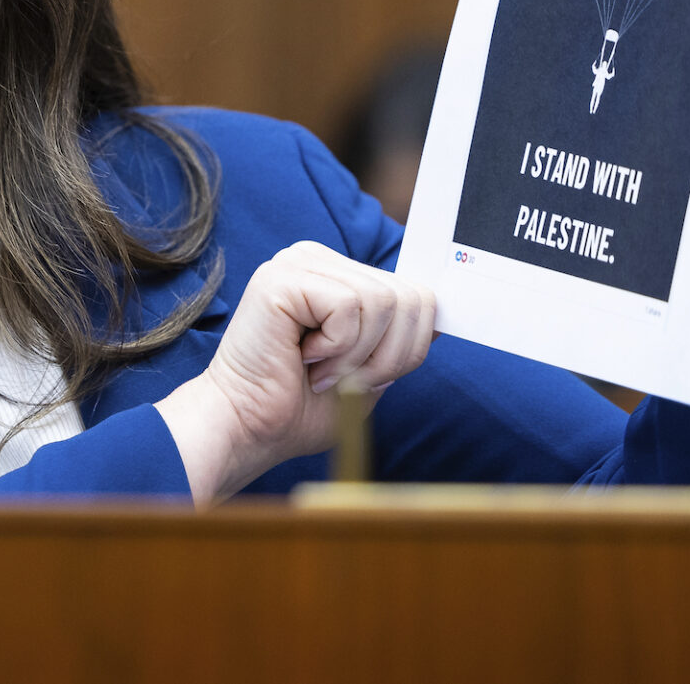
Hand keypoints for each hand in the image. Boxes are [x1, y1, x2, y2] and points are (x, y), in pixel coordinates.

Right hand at [154, 242, 434, 506]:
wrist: (249, 428)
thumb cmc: (300, 407)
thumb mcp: (369, 371)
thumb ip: (399, 340)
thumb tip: (440, 318)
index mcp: (337, 275)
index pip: (414, 291)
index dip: (411, 343)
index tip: (373, 376)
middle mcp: (317, 259)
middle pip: (407, 297)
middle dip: (389, 355)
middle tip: (346, 381)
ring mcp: (296, 263)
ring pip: (381, 302)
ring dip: (359, 356)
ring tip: (322, 372)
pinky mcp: (281, 278)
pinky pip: (348, 307)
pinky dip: (336, 347)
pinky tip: (303, 358)